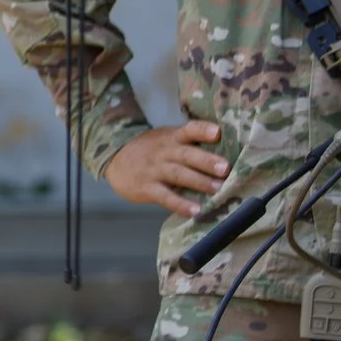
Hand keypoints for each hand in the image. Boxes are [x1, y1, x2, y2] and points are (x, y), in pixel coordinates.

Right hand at [105, 121, 228, 217]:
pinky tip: (195, 210)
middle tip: (225, 168)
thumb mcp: (166, 139)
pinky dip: (180, 204)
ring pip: (178, 175)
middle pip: (186, 154)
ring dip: (199, 182)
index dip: (202, 130)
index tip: (217, 132)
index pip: (188, 130)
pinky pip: (165, 196)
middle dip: (206, 161)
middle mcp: (164, 152)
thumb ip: (189, 144)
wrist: (114, 158)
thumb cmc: (150, 150)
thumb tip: (226, 155)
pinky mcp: (147, 188)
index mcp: (172, 138)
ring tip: (217, 189)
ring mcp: (155, 170)